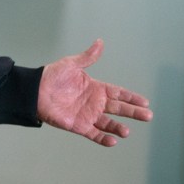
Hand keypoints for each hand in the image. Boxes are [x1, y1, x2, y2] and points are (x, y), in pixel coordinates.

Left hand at [37, 39, 151, 146]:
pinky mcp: (78, 126)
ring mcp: (87, 115)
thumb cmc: (52, 76)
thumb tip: (100, 42)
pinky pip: (94, 134)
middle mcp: (95, 103)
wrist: (35, 91)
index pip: (119, 93)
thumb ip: (88, 57)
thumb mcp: (72, 64)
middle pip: (119, 109)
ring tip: (126, 131)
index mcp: (96, 88)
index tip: (146, 102)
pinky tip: (113, 141)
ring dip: (118, 128)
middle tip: (148, 116)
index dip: (131, 98)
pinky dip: (103, 139)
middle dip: (133, 113)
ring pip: (108, 123)